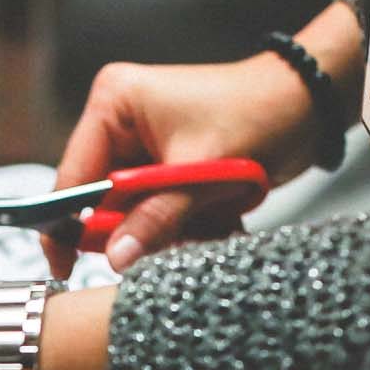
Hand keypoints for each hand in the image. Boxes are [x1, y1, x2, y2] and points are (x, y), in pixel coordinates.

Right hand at [48, 57, 319, 275]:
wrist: (307, 105)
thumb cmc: (258, 113)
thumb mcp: (200, 173)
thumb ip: (155, 218)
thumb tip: (116, 257)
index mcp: (114, 104)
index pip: (73, 175)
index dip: (66, 224)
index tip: (62, 265)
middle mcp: (121, 121)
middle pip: (103, 198)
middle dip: (138, 226)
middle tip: (170, 237)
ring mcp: (143, 144)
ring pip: (135, 211)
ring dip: (170, 226)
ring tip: (210, 217)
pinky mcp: (167, 164)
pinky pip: (160, 210)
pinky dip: (186, 222)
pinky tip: (218, 214)